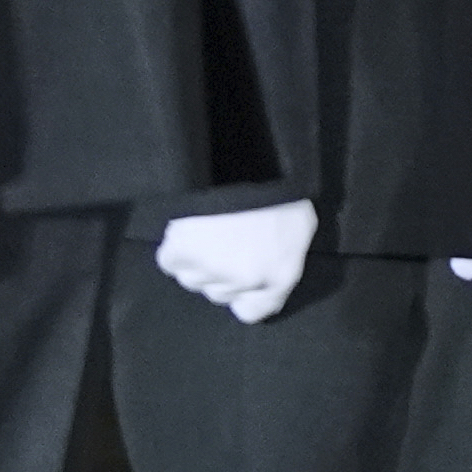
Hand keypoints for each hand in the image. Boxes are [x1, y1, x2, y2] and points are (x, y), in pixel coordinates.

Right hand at [156, 200, 316, 323]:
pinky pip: (171, 262)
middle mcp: (245, 281)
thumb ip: (285, 258)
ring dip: (198, 262)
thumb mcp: (301, 225)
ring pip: (194, 281)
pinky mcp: (180, 254)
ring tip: (210, 228)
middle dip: (222, 274)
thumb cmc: (282, 189)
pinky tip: (190, 226)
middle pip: (221, 294)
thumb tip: (270, 273)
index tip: (241, 279)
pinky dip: (176, 249)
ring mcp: (210, 270)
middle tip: (228, 240)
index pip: (254, 311)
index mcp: (280, 276)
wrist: (246, 161)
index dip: (245, 296)